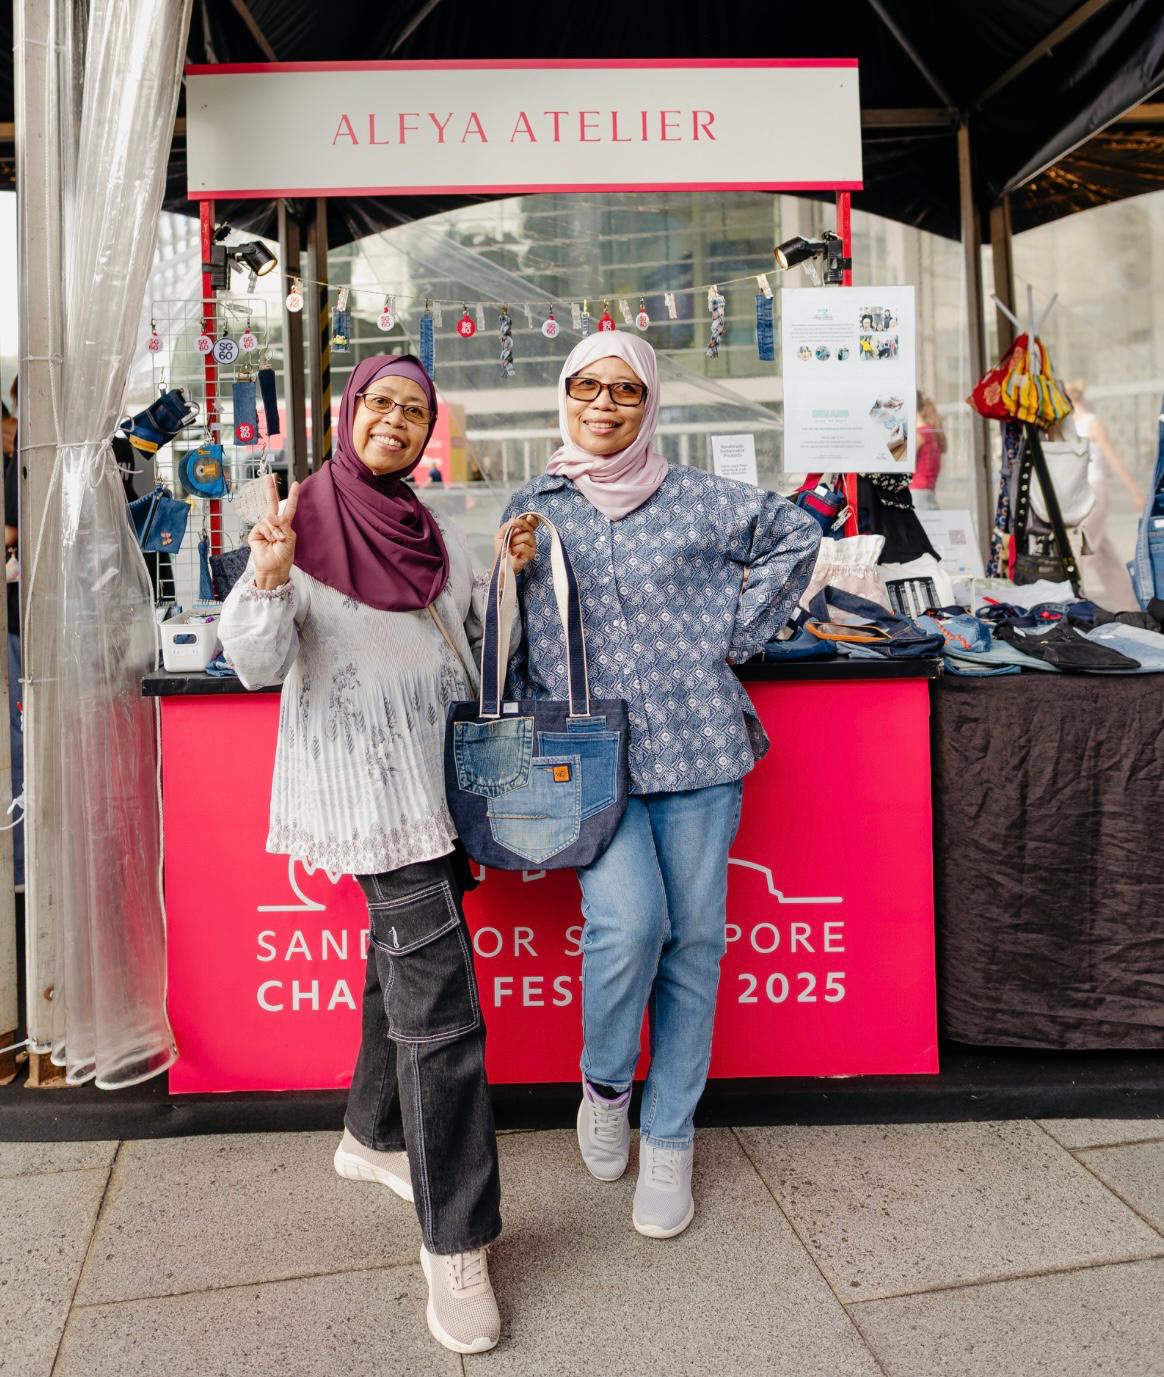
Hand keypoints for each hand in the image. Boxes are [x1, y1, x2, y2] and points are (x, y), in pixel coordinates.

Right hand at [248, 472, 299, 588]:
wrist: (274, 568)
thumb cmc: (284, 555)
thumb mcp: (289, 538)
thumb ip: (283, 524)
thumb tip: (271, 515)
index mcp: (285, 524)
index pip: (289, 507)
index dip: (292, 496)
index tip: (296, 484)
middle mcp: (273, 523)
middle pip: (271, 503)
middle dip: (270, 489)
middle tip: (269, 476)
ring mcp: (263, 527)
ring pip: (270, 519)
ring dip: (276, 531)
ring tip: (278, 541)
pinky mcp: (255, 532)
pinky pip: (263, 526)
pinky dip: (269, 533)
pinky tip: (270, 541)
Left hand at [494, 514, 537, 572]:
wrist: (500, 563)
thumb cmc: (501, 551)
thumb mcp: (500, 535)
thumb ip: (506, 526)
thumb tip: (513, 519)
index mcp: (522, 532)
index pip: (531, 524)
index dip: (532, 519)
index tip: (528, 517)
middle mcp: (528, 538)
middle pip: (530, 527)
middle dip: (520, 524)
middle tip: (513, 524)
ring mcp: (531, 546)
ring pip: (527, 536)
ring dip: (515, 541)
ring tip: (510, 547)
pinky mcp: (531, 554)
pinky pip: (524, 546)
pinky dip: (516, 549)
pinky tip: (513, 553)